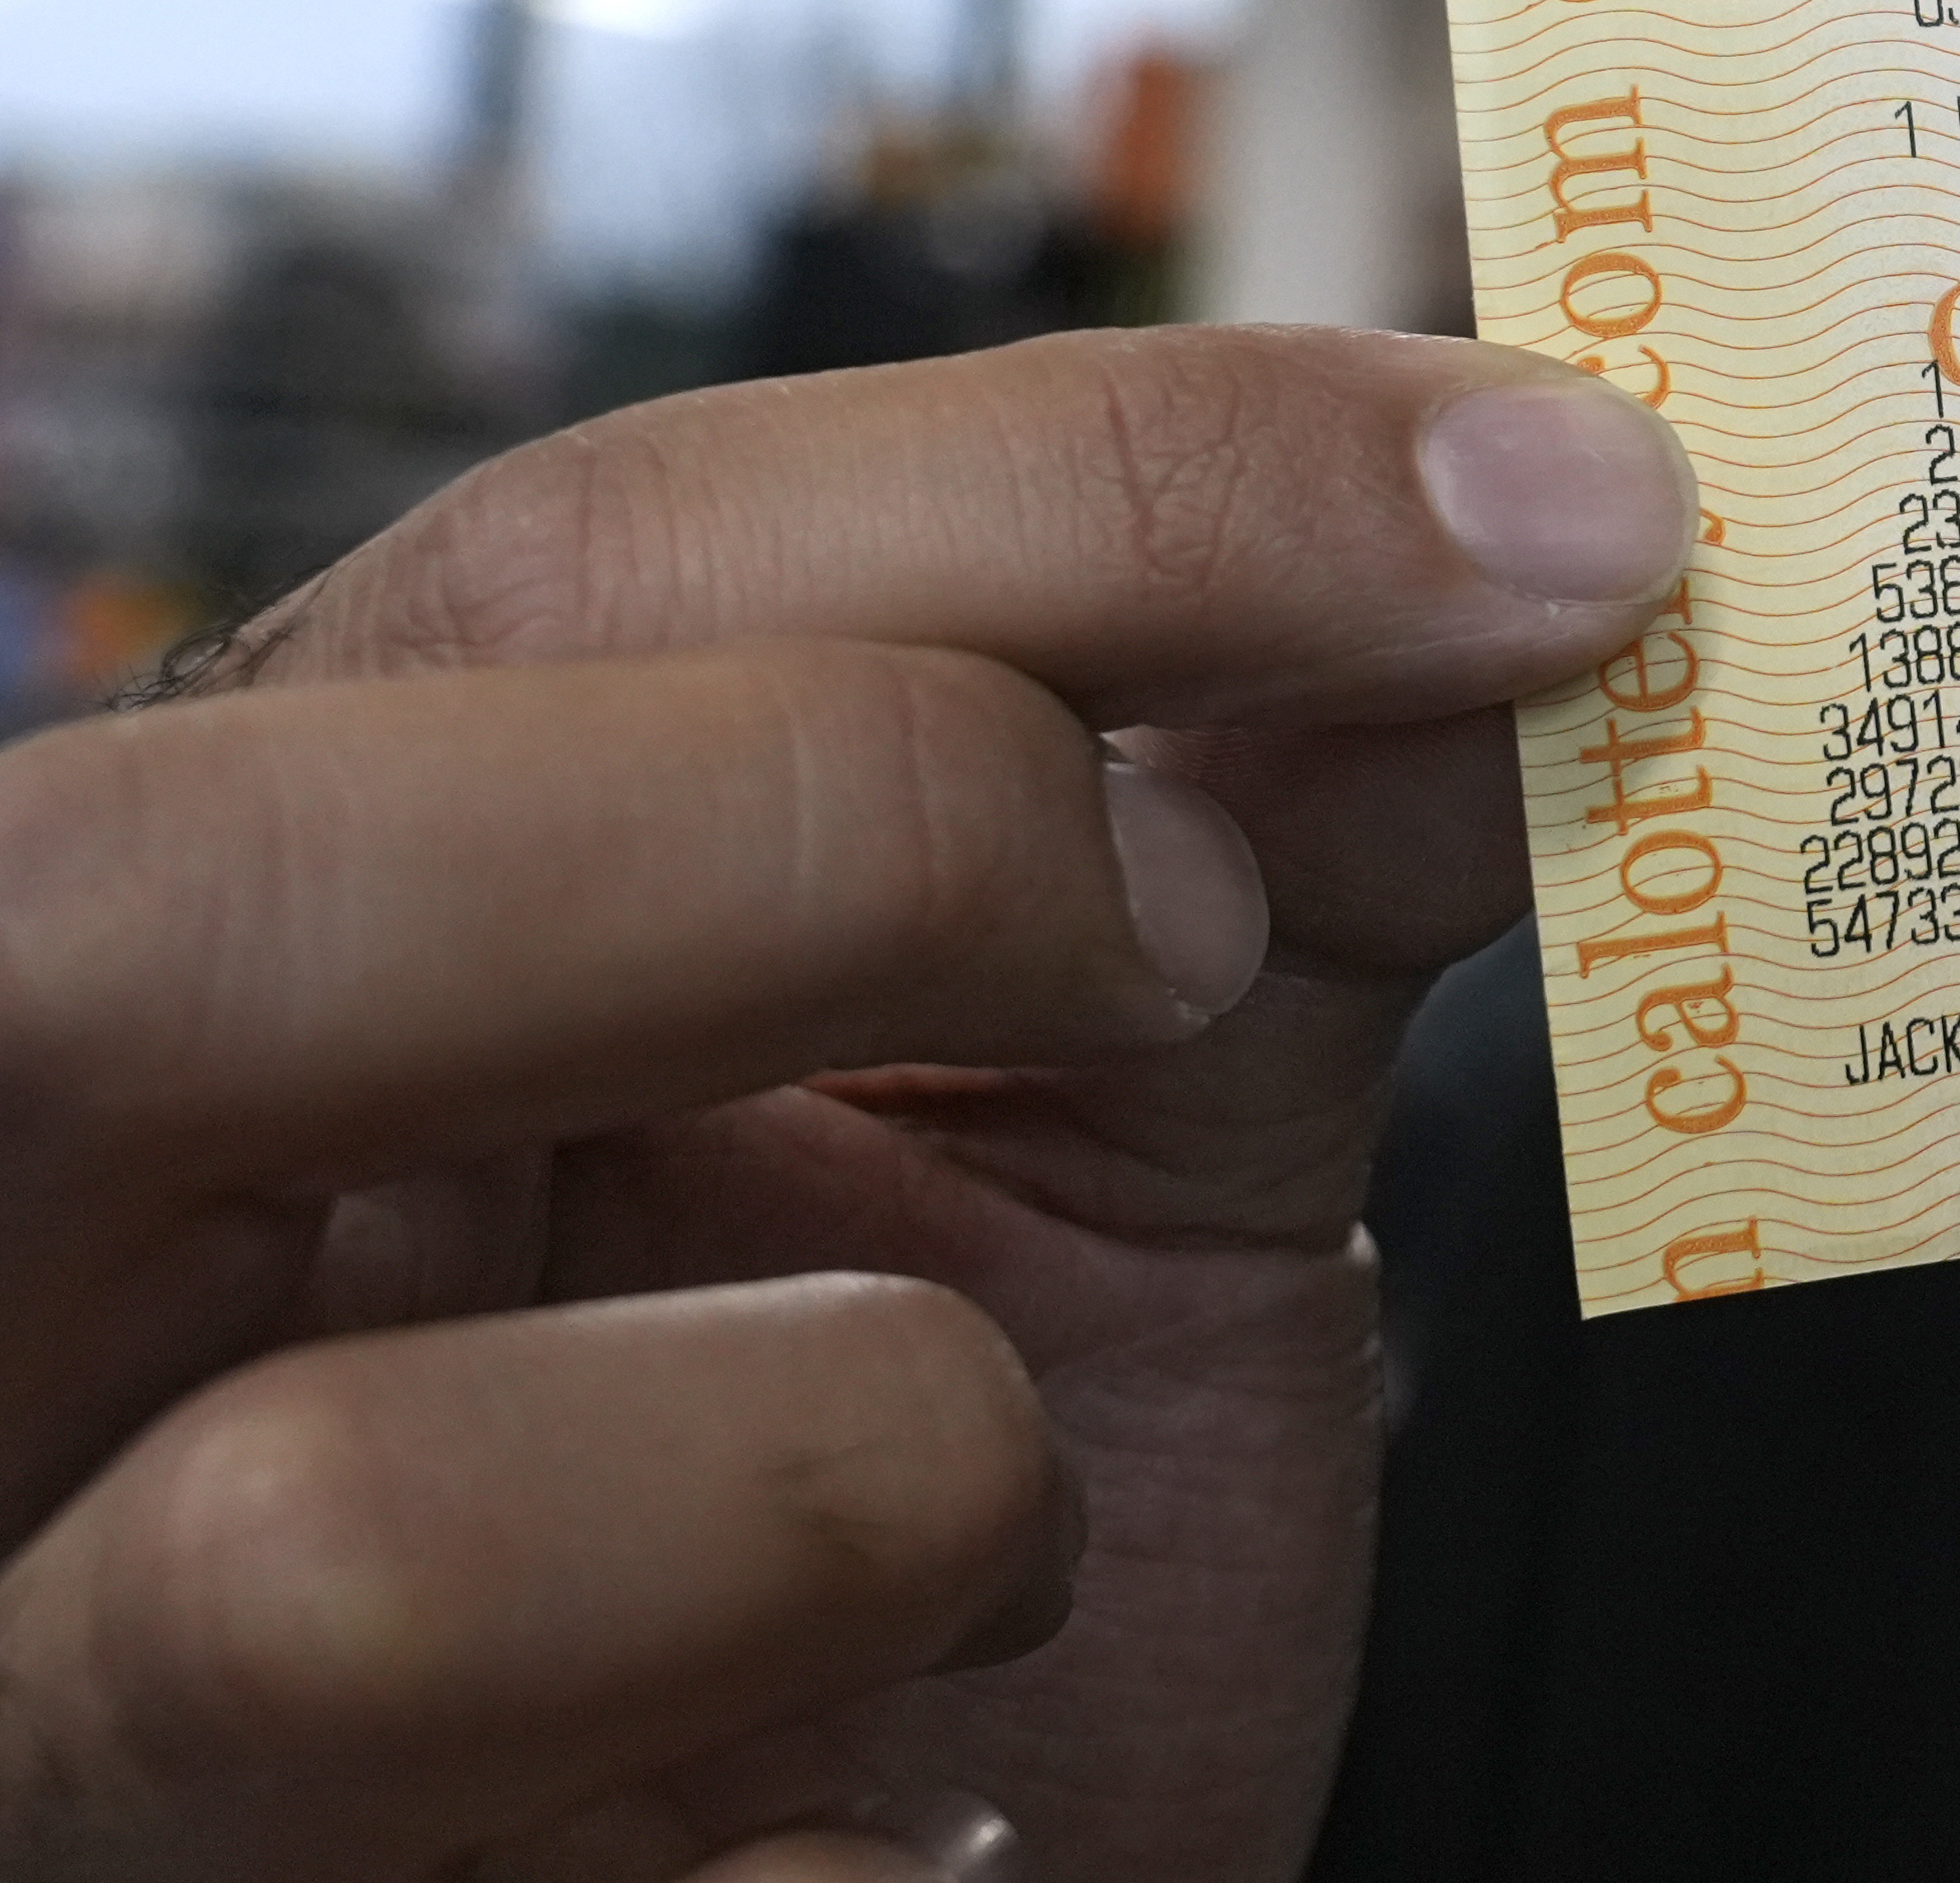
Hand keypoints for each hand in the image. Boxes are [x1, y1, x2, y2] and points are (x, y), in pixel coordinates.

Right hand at [0, 326, 1697, 1881]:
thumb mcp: (1113, 1127)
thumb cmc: (953, 1557)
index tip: (1530, 511)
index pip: (553, 576)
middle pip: (174, 923)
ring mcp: (98, 1717)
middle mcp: (57, 1314)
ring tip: (999, 1533)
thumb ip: (1277, 836)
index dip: (1087, 494)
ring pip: (331, 1534)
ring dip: (869, 1467)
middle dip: (826, 834)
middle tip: (1190, 934)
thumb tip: (1523, 574)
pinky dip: (880, 1865)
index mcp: (250, 985)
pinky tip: (955, 1829)